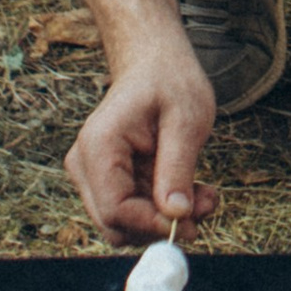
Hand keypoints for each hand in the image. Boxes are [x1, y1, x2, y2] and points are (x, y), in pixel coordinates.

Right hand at [65, 32, 221, 246]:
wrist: (154, 64)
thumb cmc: (170, 82)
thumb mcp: (186, 119)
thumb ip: (178, 167)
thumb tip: (176, 215)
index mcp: (100, 145)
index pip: (115, 209)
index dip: (152, 224)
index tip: (192, 222)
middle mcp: (85, 164)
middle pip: (115, 225)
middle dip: (160, 225)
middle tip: (204, 208)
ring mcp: (93, 175)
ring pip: (125, 225)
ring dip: (165, 220)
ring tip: (204, 196)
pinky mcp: (107, 181)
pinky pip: (133, 212)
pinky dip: (162, 211)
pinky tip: (192, 192)